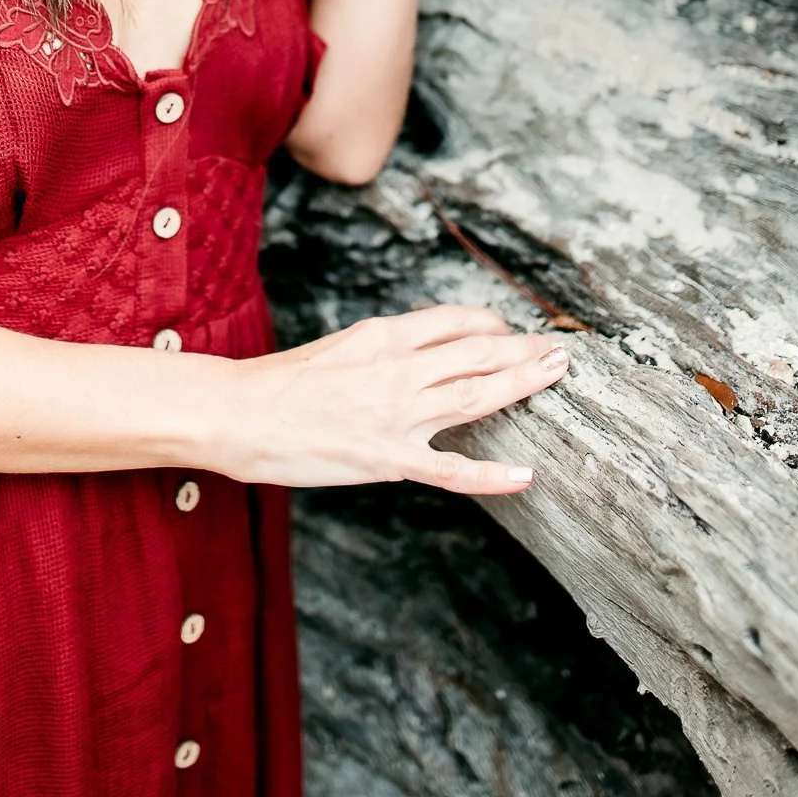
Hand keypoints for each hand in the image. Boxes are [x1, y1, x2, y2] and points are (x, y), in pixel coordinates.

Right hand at [220, 303, 568, 492]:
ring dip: (521, 385)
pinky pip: (450, 470)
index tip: (513, 331)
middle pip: (476, 353)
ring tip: (555, 377)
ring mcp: (395, 414)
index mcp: (383, 337)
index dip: (493, 325)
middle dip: (523, 351)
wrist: (237, 412)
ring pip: (474, 396)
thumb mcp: (341, 348)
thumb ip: (385, 351)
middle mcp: (397, 369)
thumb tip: (421, 354)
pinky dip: (491, 475)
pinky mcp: (386, 458)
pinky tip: (524, 476)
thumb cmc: (281, 383)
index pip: (454, 321)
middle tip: (560, 351)